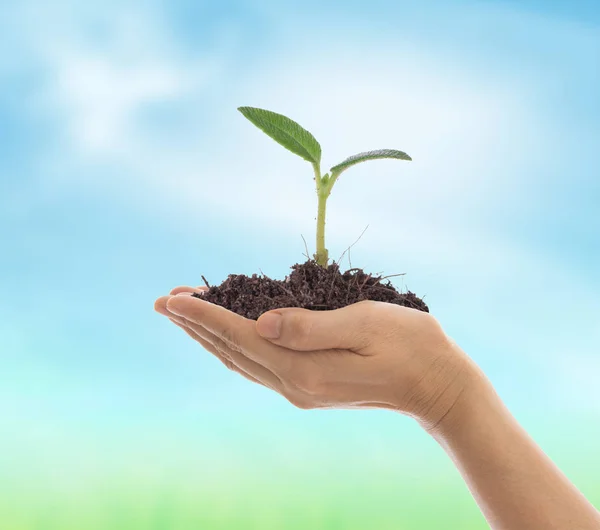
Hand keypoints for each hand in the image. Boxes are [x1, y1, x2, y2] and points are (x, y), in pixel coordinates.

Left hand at [155, 287, 474, 429]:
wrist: (437, 384)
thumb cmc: (409, 344)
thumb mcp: (363, 324)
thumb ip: (310, 326)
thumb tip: (260, 323)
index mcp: (305, 368)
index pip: (240, 336)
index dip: (204, 316)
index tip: (172, 298)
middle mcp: (295, 384)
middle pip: (232, 351)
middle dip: (196, 326)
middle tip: (165, 301)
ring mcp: (301, 389)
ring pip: (241, 360)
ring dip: (211, 337)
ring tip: (185, 316)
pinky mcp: (309, 386)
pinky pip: (258, 365)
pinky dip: (234, 347)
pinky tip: (227, 336)